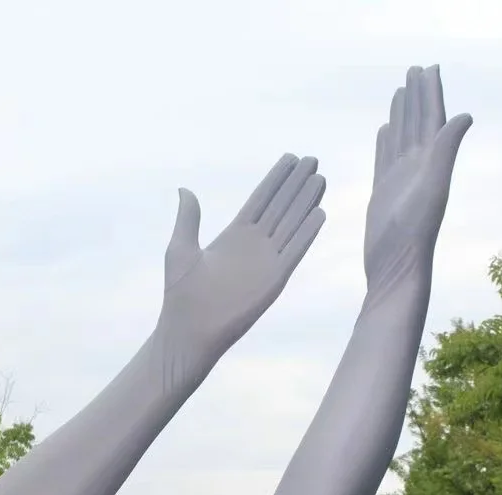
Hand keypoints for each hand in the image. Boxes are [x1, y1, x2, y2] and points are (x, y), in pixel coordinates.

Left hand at [158, 154, 325, 358]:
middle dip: (296, 183)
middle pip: (281, 206)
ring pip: (291, 223)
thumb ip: (188, 219)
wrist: (190, 329)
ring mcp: (266, 261)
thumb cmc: (181, 294)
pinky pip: (295, 251)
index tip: (290, 158)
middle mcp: (254, 245)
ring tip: (320, 178)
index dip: (276, 179)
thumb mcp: (181, 248)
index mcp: (234, 235)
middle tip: (313, 160)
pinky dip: (307, 233)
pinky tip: (320, 213)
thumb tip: (185, 191)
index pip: (261, 200)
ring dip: (306, 201)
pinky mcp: (274, 279)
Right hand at [364, 65, 471, 301]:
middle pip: (417, 123)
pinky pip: (384, 158)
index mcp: (430, 162)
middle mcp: (416, 167)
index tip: (429, 68)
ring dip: (402, 115)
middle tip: (415, 70)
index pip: (432, 119)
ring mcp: (399, 180)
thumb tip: (464, 117)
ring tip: (401, 93)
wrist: (394, 267)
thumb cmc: (413, 234)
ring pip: (400, 138)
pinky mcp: (383, 193)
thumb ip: (445, 153)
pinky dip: (386, 142)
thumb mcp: (432, 189)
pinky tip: (384, 130)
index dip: (431, 93)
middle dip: (417, 96)